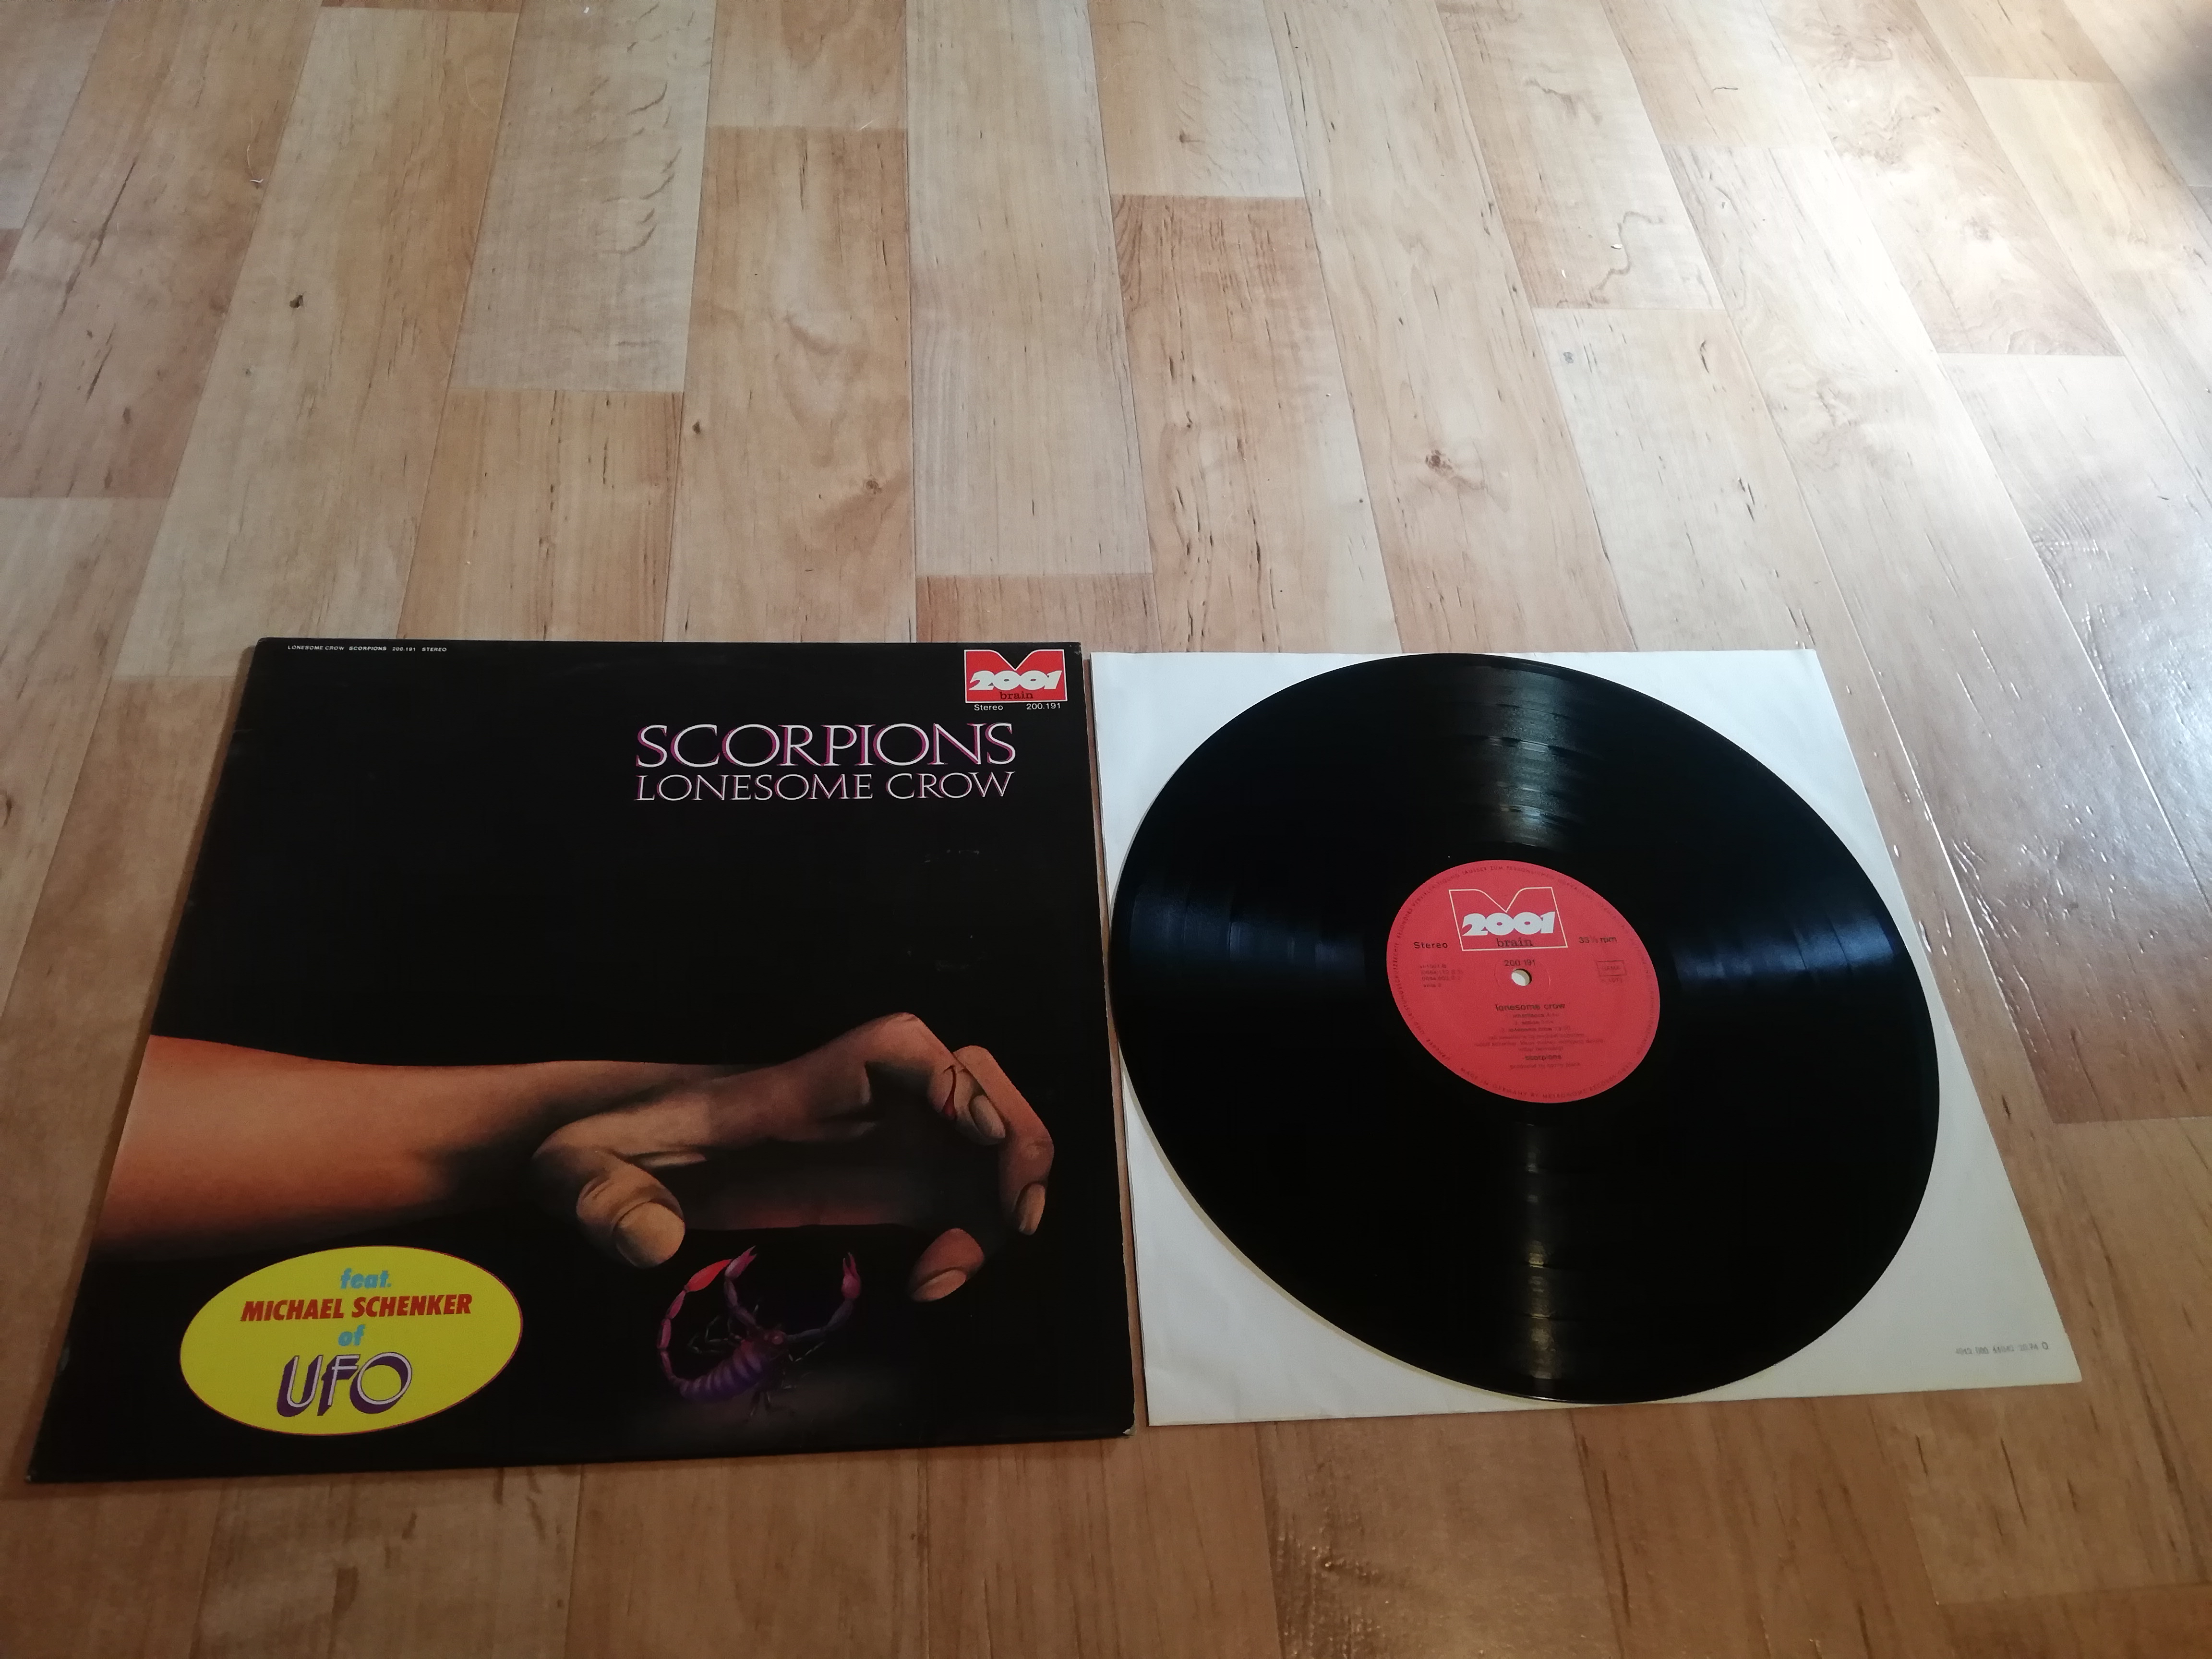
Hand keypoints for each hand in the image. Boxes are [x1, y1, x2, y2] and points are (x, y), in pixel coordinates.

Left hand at [529, 1014, 1053, 1300]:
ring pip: (985, 1137)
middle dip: (1016, 1140)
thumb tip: (647, 1241)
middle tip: (1010, 1224)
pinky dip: (974, 1234)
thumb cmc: (594, 1151)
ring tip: (954, 1269)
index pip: (898, 1048)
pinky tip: (930, 1284)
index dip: (955, 1082)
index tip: (978, 1142)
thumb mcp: (580, 1174)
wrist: (601, 1159)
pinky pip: (961, 1193)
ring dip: (1004, 1194)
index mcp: (797, 1088)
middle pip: (975, 1082)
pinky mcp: (880, 1188)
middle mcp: (857, 1105)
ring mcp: (877, 1143)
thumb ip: (606, 1203)